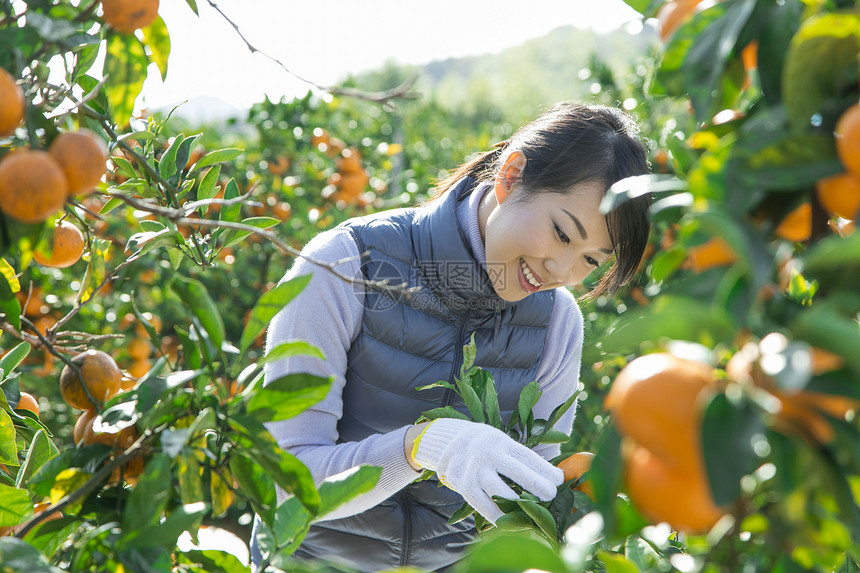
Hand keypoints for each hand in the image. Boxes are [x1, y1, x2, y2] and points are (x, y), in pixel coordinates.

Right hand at [411, 418, 562, 522]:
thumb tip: (557, 479)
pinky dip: (495, 514)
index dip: (544, 469)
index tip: (559, 480)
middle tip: (551, 496)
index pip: (526, 455)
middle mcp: (486, 452)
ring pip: (497, 490)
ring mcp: (473, 469)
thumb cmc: (487, 447)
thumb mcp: (503, 445)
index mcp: (501, 441)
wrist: (448, 442)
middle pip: (514, 470)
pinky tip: (508, 523)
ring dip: (517, 503)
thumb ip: (524, 460)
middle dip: (535, 483)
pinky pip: (480, 503)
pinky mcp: (461, 484)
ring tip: (532, 513)